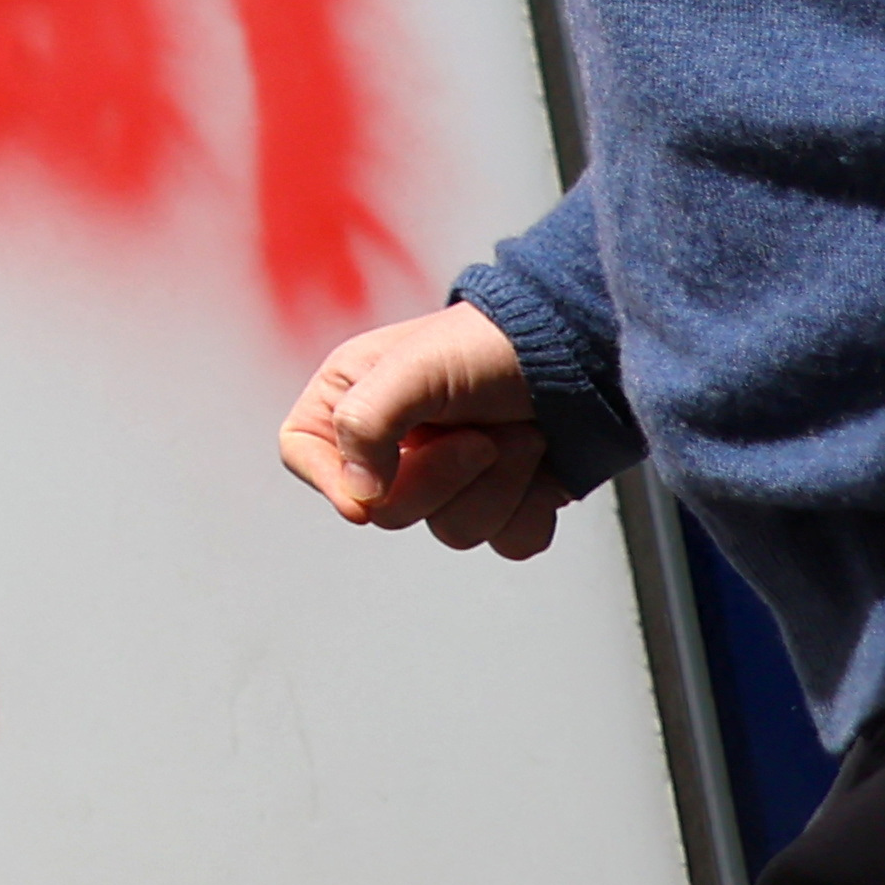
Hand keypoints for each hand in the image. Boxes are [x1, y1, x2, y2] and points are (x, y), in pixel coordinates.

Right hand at [281, 300, 566, 556]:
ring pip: (453, 530)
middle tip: (480, 433)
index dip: (328, 481)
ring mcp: (450, 479)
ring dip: (499, 485)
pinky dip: (531, 507)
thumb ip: (367, 421)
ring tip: (521, 436)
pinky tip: (540, 468)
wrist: (581, 353)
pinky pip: (506, 540)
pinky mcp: (502, 502)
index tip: (366, 499)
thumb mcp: (414, 366)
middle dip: (446, 476)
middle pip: (388, 509)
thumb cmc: (489, 345)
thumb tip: (359, 496)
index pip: (303, 453)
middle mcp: (395, 444)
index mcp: (355, 399)